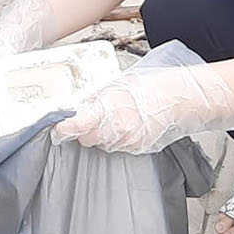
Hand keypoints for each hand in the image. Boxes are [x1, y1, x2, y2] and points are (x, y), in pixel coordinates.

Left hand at [50, 42, 233, 152]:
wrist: (178, 98)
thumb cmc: (149, 86)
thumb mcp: (115, 86)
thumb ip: (94, 100)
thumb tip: (76, 108)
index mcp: (109, 111)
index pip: (76, 126)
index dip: (62, 127)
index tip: (55, 125)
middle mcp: (117, 131)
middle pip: (86, 138)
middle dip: (82, 129)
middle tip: (85, 116)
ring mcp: (128, 142)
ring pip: (100, 144)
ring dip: (98, 134)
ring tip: (110, 117)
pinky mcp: (138, 148)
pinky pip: (117, 146)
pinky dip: (114, 138)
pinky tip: (123, 124)